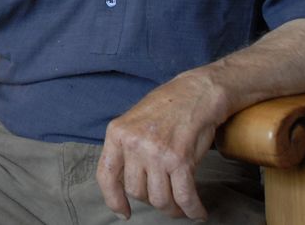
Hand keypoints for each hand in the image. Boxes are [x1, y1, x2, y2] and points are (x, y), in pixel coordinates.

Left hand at [96, 72, 225, 220]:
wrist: (197, 93)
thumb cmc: (167, 107)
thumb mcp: (134, 122)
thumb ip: (125, 148)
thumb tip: (123, 183)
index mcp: (117, 133)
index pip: (106, 175)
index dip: (113, 199)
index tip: (123, 211)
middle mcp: (134, 144)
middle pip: (137, 192)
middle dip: (151, 199)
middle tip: (164, 197)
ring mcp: (157, 153)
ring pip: (160, 199)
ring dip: (172, 208)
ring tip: (181, 207)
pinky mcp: (181, 160)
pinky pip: (184, 197)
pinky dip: (192, 209)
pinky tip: (197, 212)